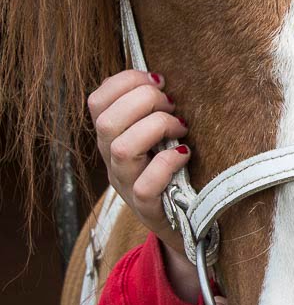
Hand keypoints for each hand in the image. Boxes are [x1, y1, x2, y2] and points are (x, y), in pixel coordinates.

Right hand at [88, 69, 199, 300]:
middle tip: (172, 105)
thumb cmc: (175, 171)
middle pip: (106, 121)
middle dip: (143, 101)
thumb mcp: (158, 136)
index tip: (157, 80)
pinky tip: (185, 154)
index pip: (97, 101)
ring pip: (121, 149)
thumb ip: (153, 110)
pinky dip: (168, 163)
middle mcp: (112, 161)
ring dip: (156, 127)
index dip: (124, 81)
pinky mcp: (147, 209)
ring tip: (181, 128)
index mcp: (111, 137)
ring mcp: (126, 185)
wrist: (186, 225)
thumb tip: (162, 80)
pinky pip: (145, 185)